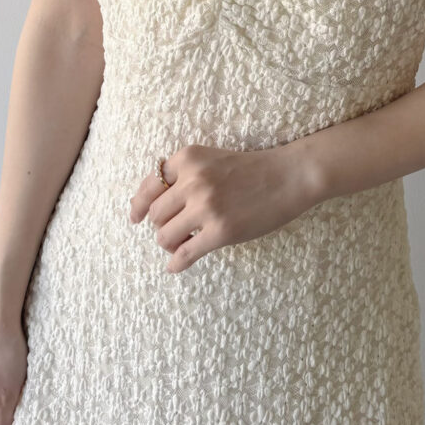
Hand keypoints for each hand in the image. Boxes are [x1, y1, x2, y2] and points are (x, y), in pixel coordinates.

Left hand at [128, 142, 320, 273]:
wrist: (289, 176)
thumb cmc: (251, 169)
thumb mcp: (212, 160)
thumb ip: (183, 176)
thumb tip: (146, 207)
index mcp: (188, 158)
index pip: (150, 185)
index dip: (140, 204)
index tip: (135, 218)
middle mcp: (193, 181)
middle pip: (155, 215)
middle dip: (161, 225)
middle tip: (175, 231)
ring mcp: (207, 207)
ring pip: (164, 236)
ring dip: (169, 244)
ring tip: (182, 244)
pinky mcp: (221, 231)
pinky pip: (185, 254)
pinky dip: (176, 263)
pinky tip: (176, 266)